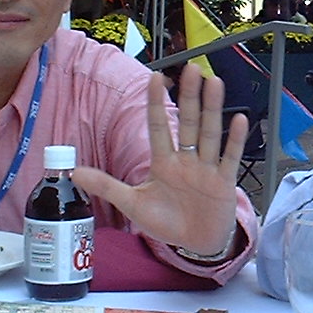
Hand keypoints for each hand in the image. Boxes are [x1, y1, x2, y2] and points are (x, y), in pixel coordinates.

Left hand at [73, 64, 246, 256]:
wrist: (196, 244)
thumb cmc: (166, 221)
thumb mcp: (133, 204)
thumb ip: (107, 186)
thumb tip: (74, 173)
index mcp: (163, 163)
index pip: (158, 126)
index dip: (156, 102)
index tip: (155, 77)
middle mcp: (186, 160)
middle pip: (188, 123)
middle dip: (190, 96)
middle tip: (193, 69)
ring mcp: (206, 169)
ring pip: (210, 134)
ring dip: (212, 109)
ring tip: (215, 83)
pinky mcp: (224, 182)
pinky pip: (229, 158)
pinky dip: (235, 140)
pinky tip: (239, 119)